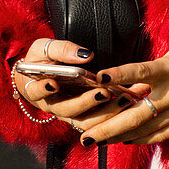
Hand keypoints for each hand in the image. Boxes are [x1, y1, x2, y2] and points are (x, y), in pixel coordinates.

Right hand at [14, 38, 151, 129]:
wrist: (42, 73)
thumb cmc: (42, 59)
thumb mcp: (45, 48)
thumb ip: (62, 50)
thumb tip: (85, 55)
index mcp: (37, 89)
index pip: (36, 92)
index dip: (43, 89)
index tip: (53, 84)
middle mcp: (53, 106)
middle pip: (67, 111)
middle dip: (86, 102)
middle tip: (104, 93)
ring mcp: (69, 113)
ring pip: (86, 121)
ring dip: (107, 112)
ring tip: (125, 98)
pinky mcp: (85, 115)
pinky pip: (100, 121)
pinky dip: (116, 113)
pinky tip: (132, 100)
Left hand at [76, 40, 168, 146]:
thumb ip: (157, 68)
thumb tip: (135, 83)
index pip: (140, 72)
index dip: (119, 76)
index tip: (98, 79)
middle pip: (136, 114)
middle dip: (108, 127)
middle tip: (86, 136)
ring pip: (146, 129)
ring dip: (120, 137)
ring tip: (98, 143)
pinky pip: (163, 135)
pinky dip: (143, 139)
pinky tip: (127, 142)